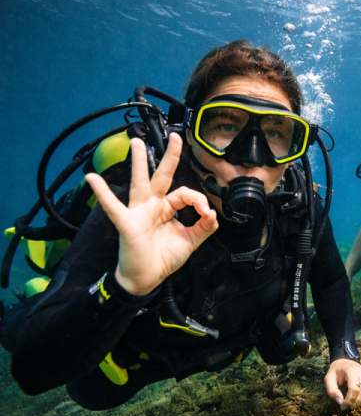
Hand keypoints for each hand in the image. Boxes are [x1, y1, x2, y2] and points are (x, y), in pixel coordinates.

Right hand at [85, 134, 218, 295]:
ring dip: (138, 162)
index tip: (206, 214)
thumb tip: (213, 213)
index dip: (198, 200)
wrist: (146, 278)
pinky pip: (113, 206)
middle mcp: (153, 206)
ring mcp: (139, 212)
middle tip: (175, 137)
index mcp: (168, 208)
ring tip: (135, 142)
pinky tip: (93, 178)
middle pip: (162, 176)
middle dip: (169, 156)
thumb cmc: (163, 257)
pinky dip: (103, 193)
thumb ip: (204, 227)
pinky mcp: (127, 223)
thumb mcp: (190, 242)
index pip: (185, 194)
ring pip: (140, 182)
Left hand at [325, 359, 360, 409]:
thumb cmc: (336, 371)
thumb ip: (332, 391)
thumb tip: (340, 402)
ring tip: (354, 403)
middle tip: (348, 406)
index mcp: (351, 371)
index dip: (349, 401)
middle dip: (356, 403)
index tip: (342, 406)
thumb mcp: (328, 379)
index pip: (354, 389)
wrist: (343, 361)